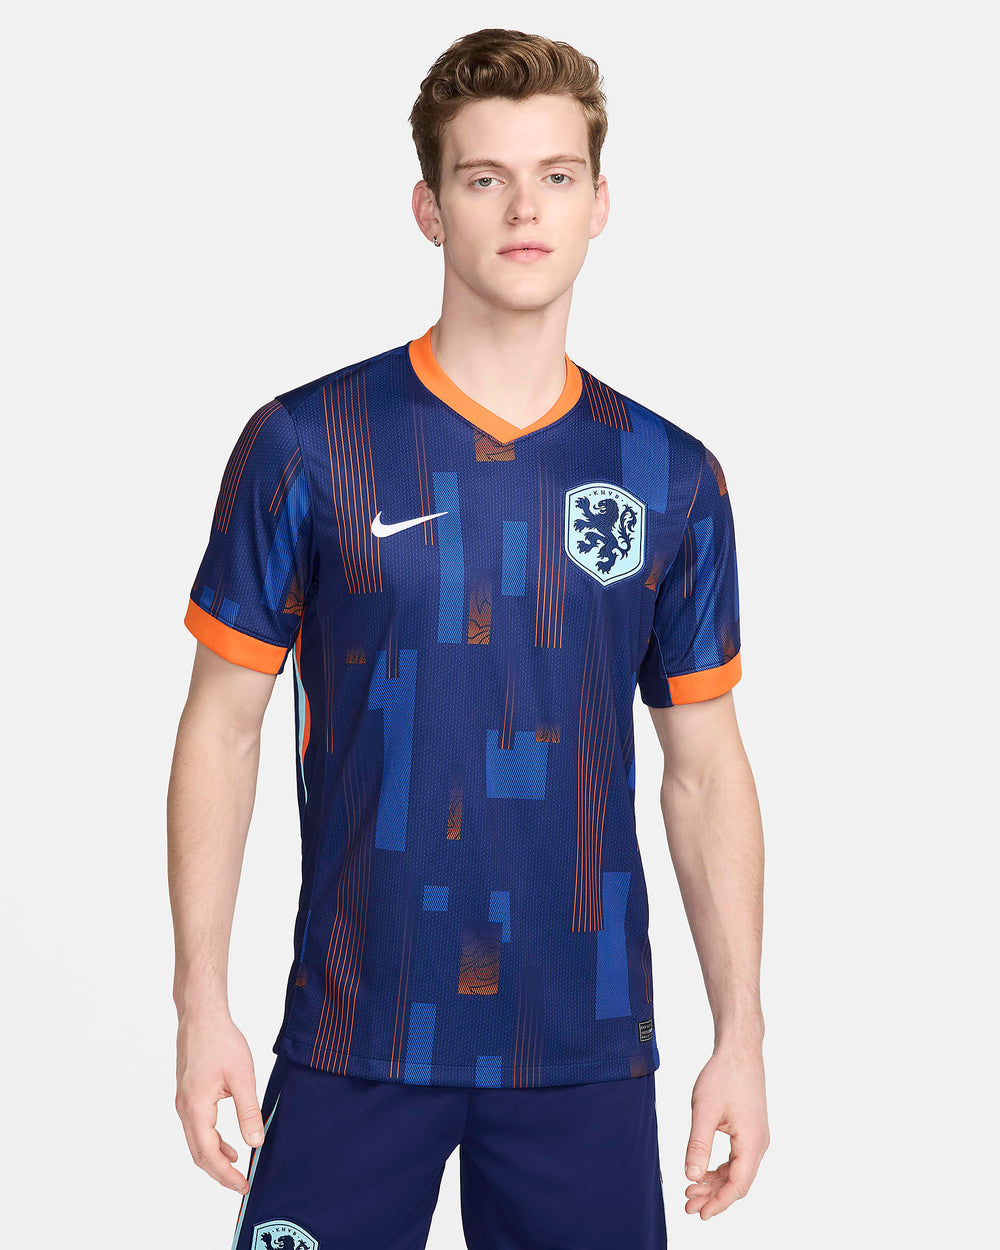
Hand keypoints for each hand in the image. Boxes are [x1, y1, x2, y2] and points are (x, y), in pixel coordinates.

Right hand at [175, 1011, 263, 1192]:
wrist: (201, 1016)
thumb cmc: (221, 1041)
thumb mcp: (242, 1077)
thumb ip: (249, 1112)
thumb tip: (256, 1143)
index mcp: (196, 1108)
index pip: (208, 1154)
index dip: (225, 1175)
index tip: (243, 1185)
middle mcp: (184, 1110)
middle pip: (199, 1154)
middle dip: (219, 1173)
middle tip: (241, 1184)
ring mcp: (183, 1103)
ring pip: (196, 1142)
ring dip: (215, 1158)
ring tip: (238, 1168)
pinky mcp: (187, 1096)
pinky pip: (197, 1129)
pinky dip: (212, 1142)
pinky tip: (229, 1145)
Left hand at [683, 1042, 768, 1219]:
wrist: (739, 1051)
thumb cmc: (723, 1076)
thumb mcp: (704, 1110)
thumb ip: (698, 1145)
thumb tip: (691, 1176)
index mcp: (752, 1142)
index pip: (738, 1185)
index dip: (719, 1203)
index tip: (700, 1214)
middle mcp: (759, 1143)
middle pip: (738, 1182)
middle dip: (713, 1196)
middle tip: (688, 1204)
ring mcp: (756, 1137)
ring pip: (737, 1171)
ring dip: (715, 1183)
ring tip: (691, 1190)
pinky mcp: (749, 1130)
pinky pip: (737, 1159)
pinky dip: (720, 1169)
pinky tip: (703, 1172)